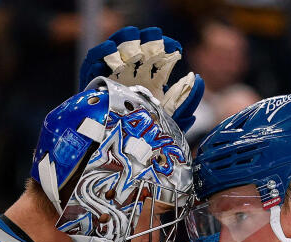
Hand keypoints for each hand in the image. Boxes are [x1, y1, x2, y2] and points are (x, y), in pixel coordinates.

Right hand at [79, 26, 204, 131]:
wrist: (119, 152)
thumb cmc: (146, 138)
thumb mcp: (172, 120)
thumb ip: (187, 101)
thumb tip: (198, 78)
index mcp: (151, 81)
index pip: (159, 56)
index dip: (168, 47)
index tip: (176, 48)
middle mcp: (132, 75)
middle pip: (139, 47)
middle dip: (148, 39)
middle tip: (156, 40)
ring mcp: (112, 76)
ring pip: (117, 49)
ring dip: (125, 39)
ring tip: (135, 39)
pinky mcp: (93, 82)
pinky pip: (92, 61)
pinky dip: (100, 52)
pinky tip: (111, 49)